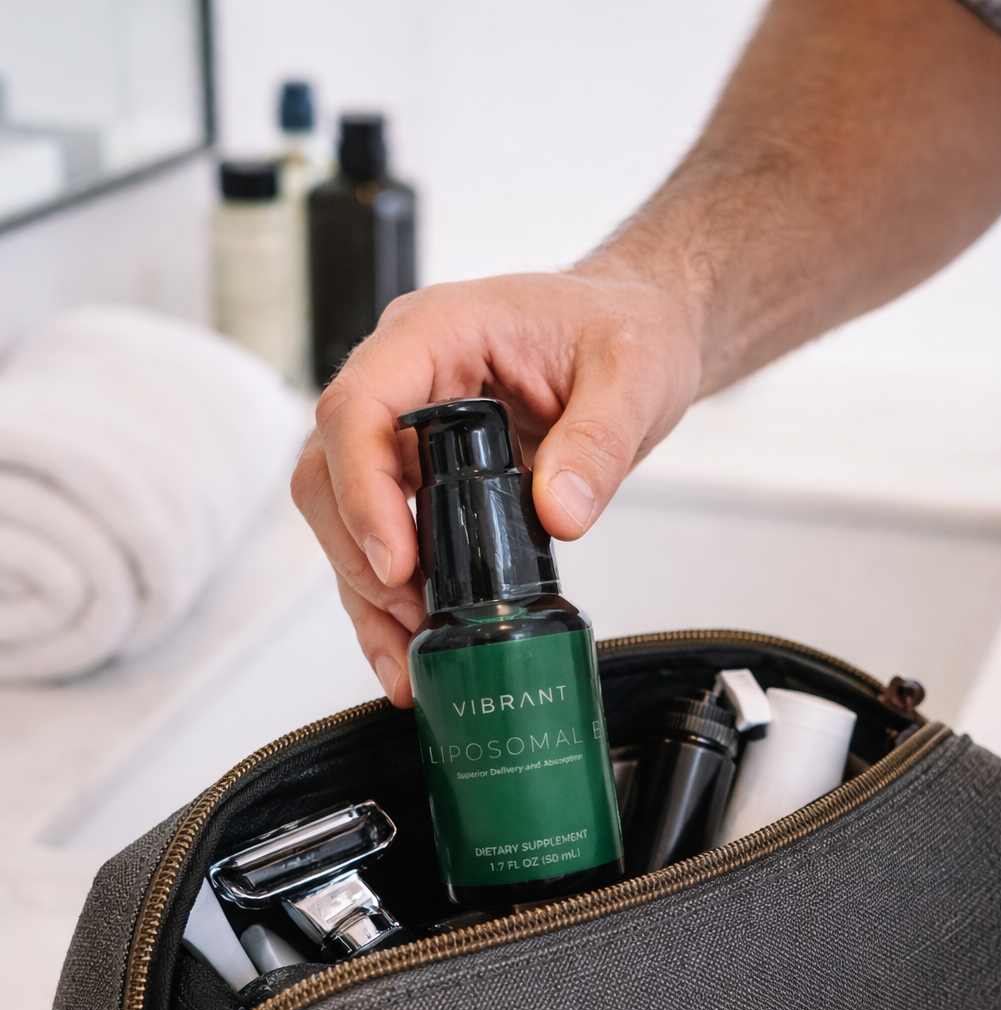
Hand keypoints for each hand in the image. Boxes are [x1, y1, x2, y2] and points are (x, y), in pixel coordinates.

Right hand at [291, 267, 701, 707]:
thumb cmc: (622, 327)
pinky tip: (409, 646)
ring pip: (341, 514)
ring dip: (365, 591)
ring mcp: (405, 428)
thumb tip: (560, 512)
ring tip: (406, 657)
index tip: (397, 561)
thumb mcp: (632, 377)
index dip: (361, 490)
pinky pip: (382, 534)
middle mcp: (404, 378)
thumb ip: (599, 443)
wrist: (637, 332)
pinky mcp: (420, 472)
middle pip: (329, 469)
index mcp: (435, 333)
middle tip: (409, 616)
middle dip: (357, 555)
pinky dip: (389, 597)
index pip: (359, 407)